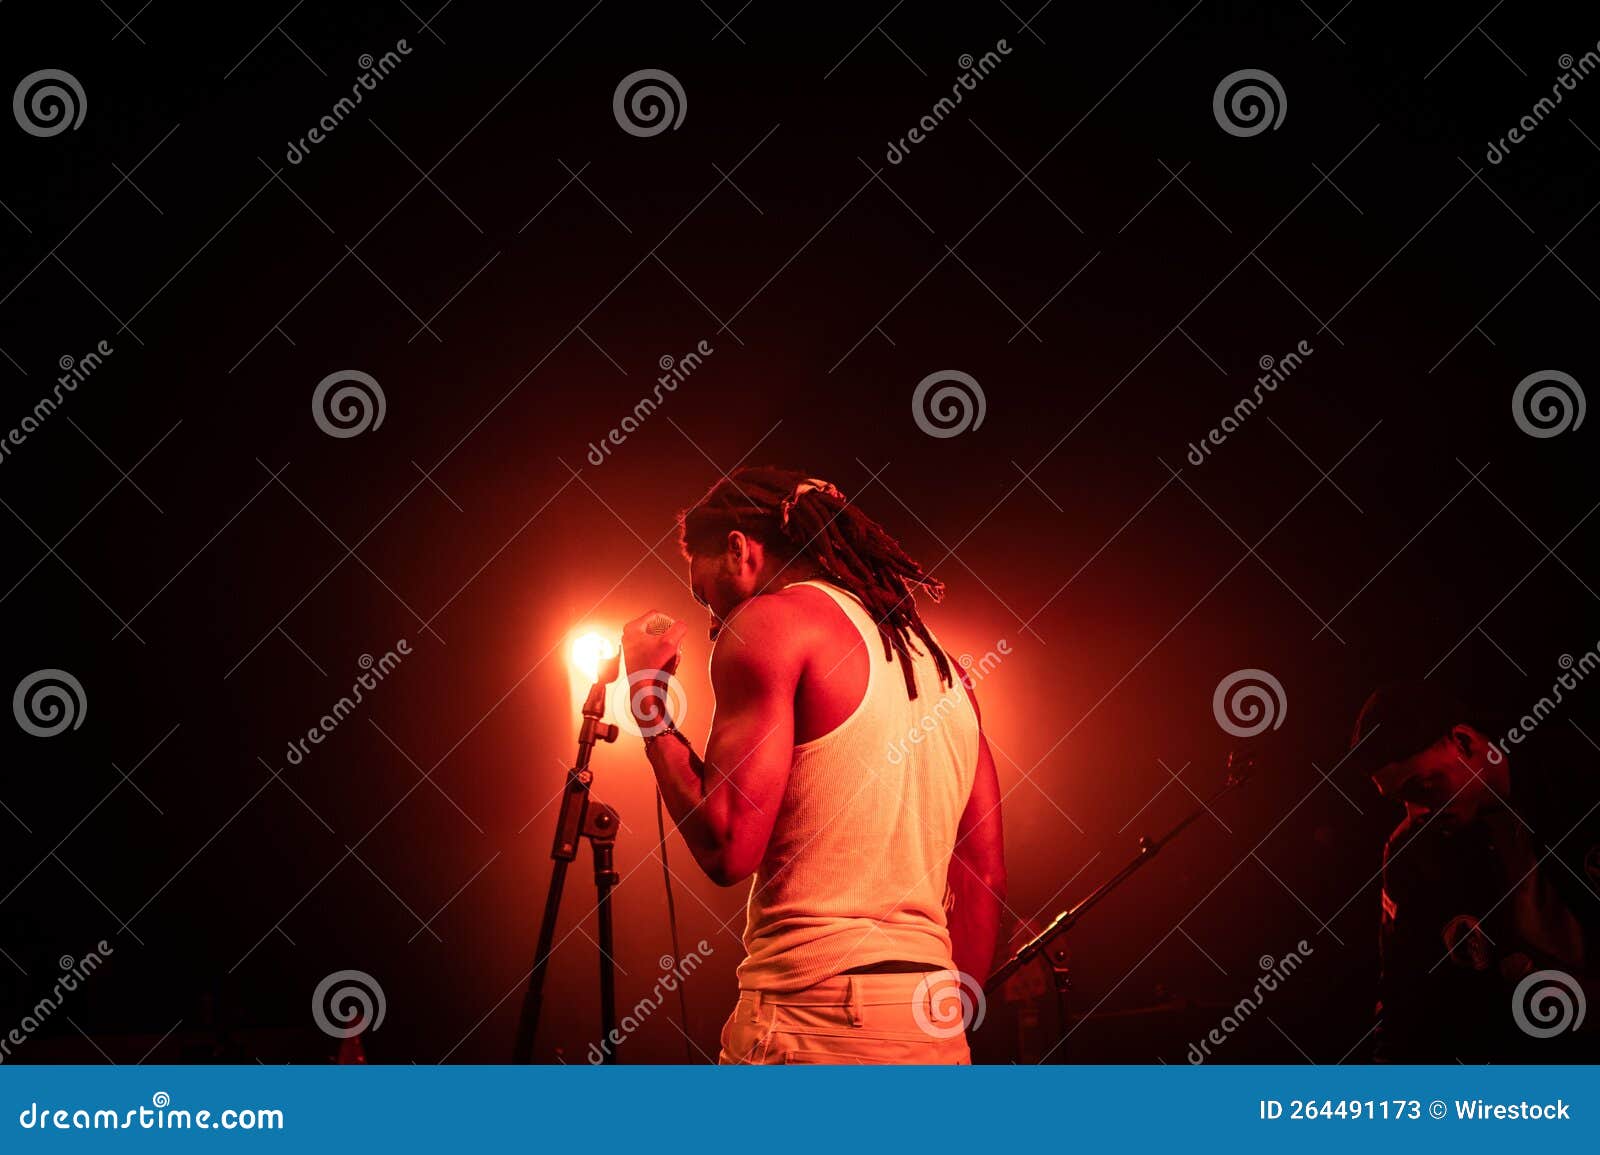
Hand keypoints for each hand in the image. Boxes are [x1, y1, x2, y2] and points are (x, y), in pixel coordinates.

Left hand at [621, 612, 689, 732]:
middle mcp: (629, 637)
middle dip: (670, 639)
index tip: (675, 633)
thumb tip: (682, 625)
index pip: (657, 615)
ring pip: (659, 641)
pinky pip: (656, 652)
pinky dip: (664, 658)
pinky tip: (667, 667)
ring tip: (670, 660)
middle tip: (673, 648)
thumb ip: (679, 628)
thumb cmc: (651, 669)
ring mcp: (633, 648)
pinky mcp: (638, 659)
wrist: (644, 692)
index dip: (669, 622)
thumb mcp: (670, 643)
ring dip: (669, 650)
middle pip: (659, 629)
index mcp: (632, 628)